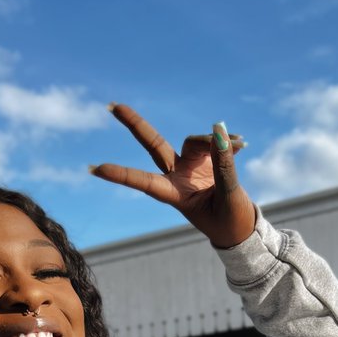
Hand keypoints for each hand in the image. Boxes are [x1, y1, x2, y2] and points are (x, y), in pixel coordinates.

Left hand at [90, 104, 255, 248]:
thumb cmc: (230, 222)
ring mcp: (190, 168)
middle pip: (154, 145)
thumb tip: (219, 133)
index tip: (95, 169)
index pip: (144, 182)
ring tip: (241, 144)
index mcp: (175, 195)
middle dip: (135, 125)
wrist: (241, 230)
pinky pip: (213, 142)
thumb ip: (224, 166)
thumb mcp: (229, 197)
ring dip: (214, 140)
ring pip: (194, 141)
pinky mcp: (206, 161)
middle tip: (112, 106)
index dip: (121, 175)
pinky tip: (242, 144)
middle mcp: (178, 178)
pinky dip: (228, 143)